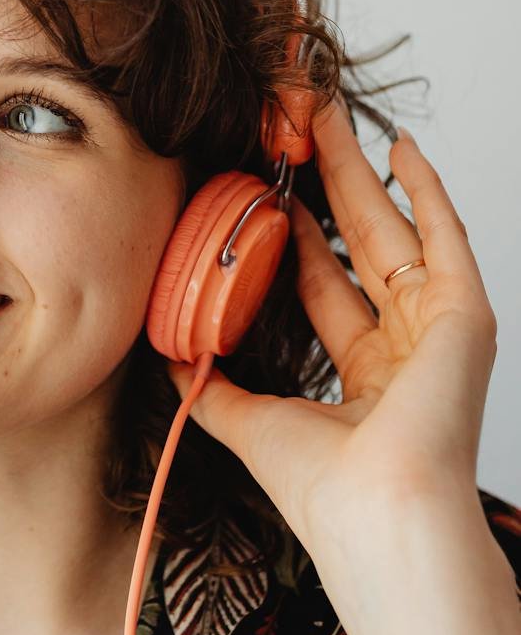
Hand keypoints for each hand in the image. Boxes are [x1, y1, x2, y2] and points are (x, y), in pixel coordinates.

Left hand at [164, 97, 498, 556]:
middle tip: (296, 128)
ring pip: (393, 226)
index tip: (264, 185)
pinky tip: (402, 148)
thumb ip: (209, 388)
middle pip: (358, 241)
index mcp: (365, 375)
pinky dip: (427, 189)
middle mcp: (405, 345)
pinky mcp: (466, 316)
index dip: (293, 230)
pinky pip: (447, 237)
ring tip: (327, 116)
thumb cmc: (326, 492)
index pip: (323, 281)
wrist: (375, 518)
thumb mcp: (248, 422)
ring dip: (360, 167)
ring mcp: (438, 328)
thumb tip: (169, 354)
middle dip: (325, 181)